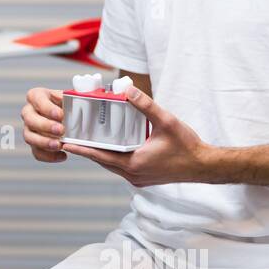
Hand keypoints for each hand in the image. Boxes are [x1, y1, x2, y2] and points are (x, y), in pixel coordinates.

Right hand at [21, 87, 68, 162]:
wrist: (72, 118)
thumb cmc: (71, 105)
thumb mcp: (72, 97)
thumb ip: (72, 97)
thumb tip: (76, 99)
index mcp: (37, 96)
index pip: (34, 97)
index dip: (46, 107)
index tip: (60, 115)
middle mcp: (29, 112)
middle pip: (29, 118)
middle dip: (45, 125)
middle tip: (61, 130)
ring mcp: (29, 129)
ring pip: (29, 137)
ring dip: (44, 142)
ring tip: (59, 146)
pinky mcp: (34, 144)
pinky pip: (36, 152)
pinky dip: (49, 156)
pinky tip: (63, 155)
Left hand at [62, 86, 217, 187]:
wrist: (203, 166)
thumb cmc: (187, 146)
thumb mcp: (167, 121)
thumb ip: (146, 105)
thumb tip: (128, 90)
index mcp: (134, 163)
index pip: (100, 156)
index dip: (81, 149)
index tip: (65, 144)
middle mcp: (133, 174)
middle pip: (102, 161)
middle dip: (87, 149)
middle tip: (71, 138)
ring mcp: (138, 179)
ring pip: (111, 166)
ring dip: (100, 154)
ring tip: (86, 141)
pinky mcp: (143, 178)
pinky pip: (121, 168)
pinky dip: (112, 158)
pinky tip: (110, 148)